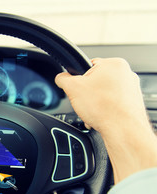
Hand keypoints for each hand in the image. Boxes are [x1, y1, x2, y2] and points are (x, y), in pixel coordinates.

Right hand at [55, 58, 156, 182]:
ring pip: (104, 93)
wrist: (122, 130)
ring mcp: (132, 88)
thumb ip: (63, 79)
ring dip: (95, 102)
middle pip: (96, 80)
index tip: (77, 88)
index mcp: (114, 64)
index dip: (79, 79)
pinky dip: (105, 109)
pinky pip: (113, 102)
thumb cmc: (105, 108)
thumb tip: (61, 78)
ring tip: (94, 110)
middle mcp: (127, 74)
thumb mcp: (72, 88)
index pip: (88, 65)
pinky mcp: (133, 102)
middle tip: (85, 101)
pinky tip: (101, 116)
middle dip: (88, 93)